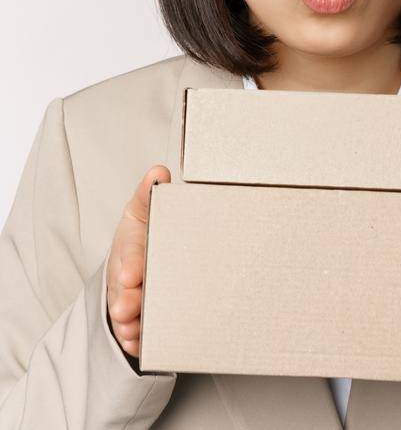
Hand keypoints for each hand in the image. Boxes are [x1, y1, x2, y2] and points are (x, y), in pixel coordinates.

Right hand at [106, 165, 169, 357]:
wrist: (144, 259)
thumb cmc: (148, 232)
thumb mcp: (146, 212)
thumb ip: (150, 195)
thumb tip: (158, 173)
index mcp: (131, 246)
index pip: (129, 255)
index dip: (130, 266)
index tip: (133, 275)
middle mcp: (126, 274)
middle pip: (123, 289)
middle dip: (126, 299)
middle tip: (129, 309)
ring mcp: (129, 297)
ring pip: (125, 312)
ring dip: (128, 323)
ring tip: (132, 330)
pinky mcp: (136, 317)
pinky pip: (132, 331)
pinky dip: (135, 340)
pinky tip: (140, 345)